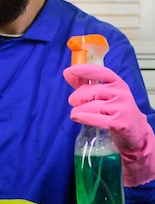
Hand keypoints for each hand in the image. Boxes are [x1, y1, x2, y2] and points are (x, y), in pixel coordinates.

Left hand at [64, 63, 154, 185]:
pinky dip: (82, 117)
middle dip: (77, 97)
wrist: (135, 132)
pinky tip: (77, 117)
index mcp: (118, 83)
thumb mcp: (103, 95)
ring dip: (78, 110)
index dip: (85, 70)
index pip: (102, 73)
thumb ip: (85, 84)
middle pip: (91, 91)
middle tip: (74, 102)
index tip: (70, 71)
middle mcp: (122, 94)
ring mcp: (122, 108)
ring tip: (78, 113)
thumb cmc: (115, 110)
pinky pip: (94, 118)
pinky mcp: (119, 123)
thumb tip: (68, 73)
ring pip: (90, 106)